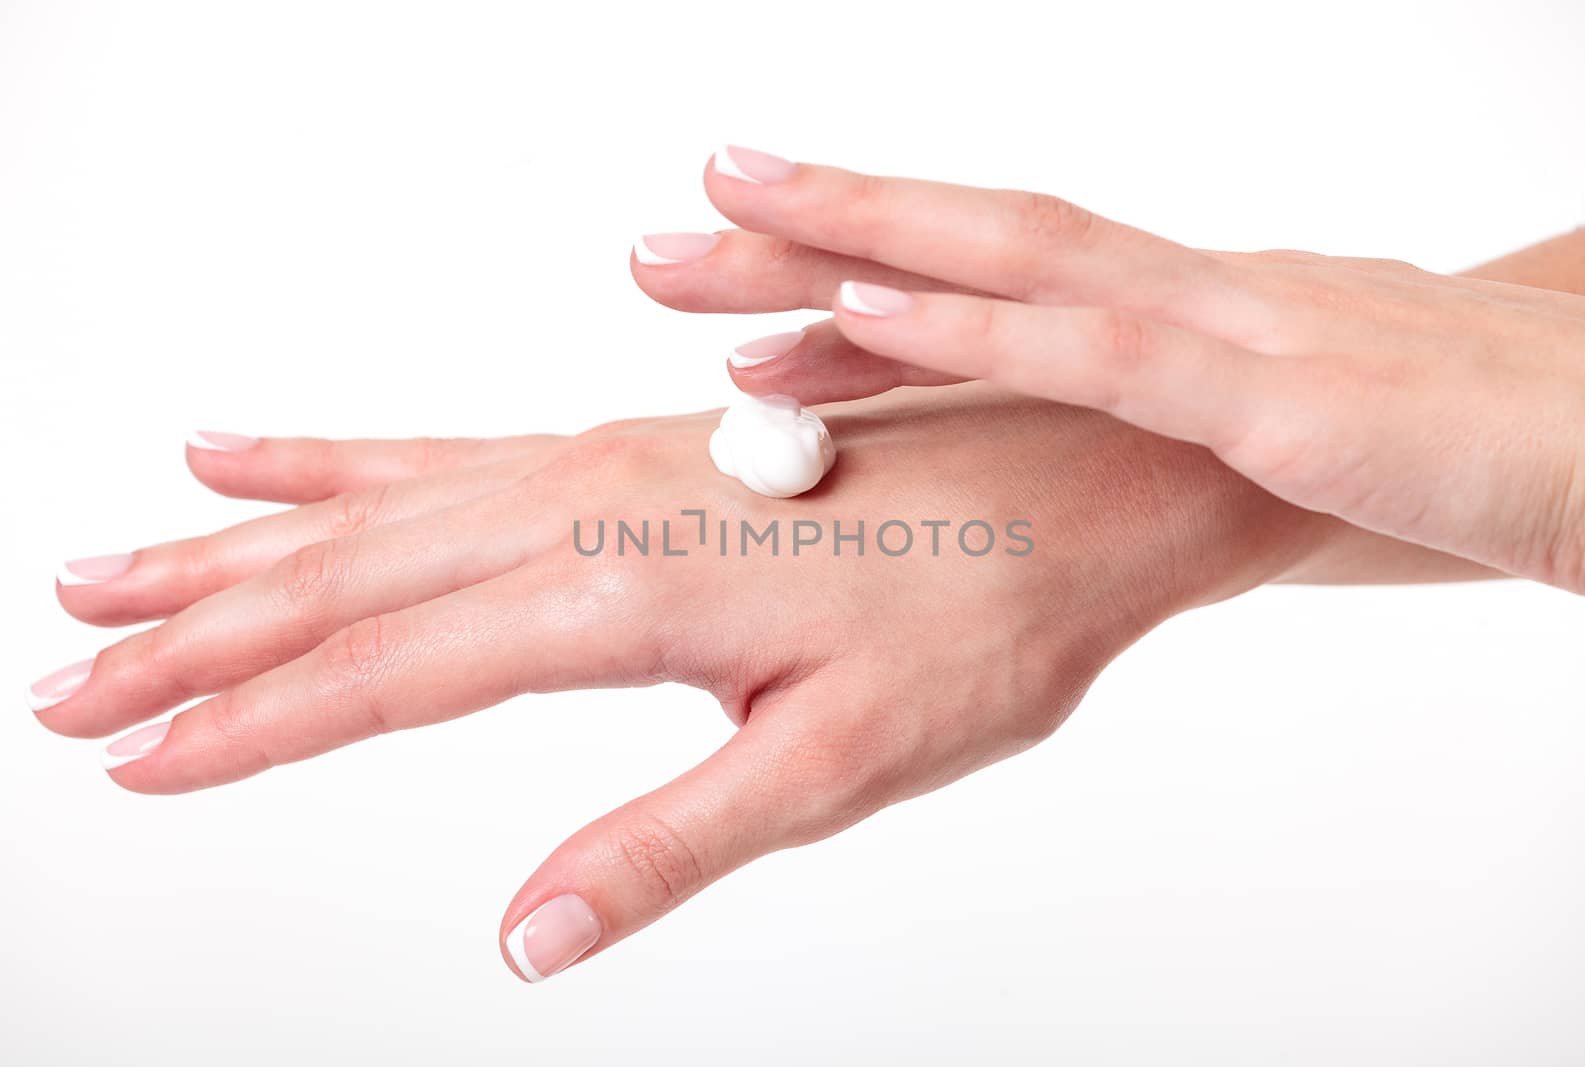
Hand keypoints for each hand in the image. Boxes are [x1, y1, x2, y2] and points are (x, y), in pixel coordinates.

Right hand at [32, 385, 1332, 979]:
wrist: (1075, 477)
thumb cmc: (984, 619)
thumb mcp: (838, 760)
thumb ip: (669, 841)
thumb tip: (526, 937)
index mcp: (628, 592)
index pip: (396, 671)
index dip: (256, 724)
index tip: (136, 761)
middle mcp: (592, 505)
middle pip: (353, 577)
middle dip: (203, 640)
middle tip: (67, 684)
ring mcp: (603, 462)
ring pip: (379, 507)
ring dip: (238, 549)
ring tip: (114, 572)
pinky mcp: (629, 446)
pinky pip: (450, 449)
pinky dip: (339, 457)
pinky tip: (260, 452)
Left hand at [632, 147, 1584, 593]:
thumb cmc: (1461, 448)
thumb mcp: (1289, 434)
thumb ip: (1176, 435)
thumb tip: (1068, 469)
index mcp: (1183, 317)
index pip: (991, 281)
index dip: (851, 264)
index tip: (729, 260)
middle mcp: (1190, 296)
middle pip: (968, 245)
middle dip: (810, 233)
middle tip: (664, 231)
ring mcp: (1233, 331)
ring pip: (1014, 259)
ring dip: (857, 238)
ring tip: (715, 224)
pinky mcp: (1286, 399)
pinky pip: (1105, 349)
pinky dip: (975, 322)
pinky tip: (861, 303)